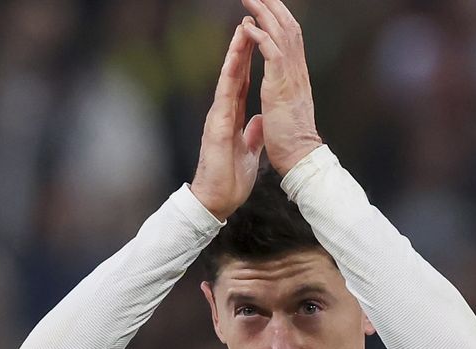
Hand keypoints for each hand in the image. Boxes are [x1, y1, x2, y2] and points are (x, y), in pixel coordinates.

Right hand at [190, 19, 265, 220]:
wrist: (216, 200)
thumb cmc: (229, 180)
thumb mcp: (248, 153)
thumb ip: (252, 134)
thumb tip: (258, 121)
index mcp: (232, 117)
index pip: (242, 82)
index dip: (248, 59)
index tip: (255, 37)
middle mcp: (223, 112)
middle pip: (235, 73)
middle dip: (242, 46)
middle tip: (248, 20)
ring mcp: (218, 117)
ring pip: (228, 78)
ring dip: (234, 53)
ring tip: (241, 29)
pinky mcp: (217, 126)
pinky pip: (224, 97)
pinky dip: (229, 76)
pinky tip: (233, 60)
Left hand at [240, 0, 321, 175]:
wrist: (300, 157)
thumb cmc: (291, 142)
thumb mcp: (283, 116)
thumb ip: (277, 102)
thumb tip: (269, 105)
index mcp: (294, 77)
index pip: (289, 38)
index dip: (278, 19)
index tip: (266, 4)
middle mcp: (296, 71)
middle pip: (287, 27)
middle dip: (272, 5)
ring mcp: (290, 77)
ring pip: (280, 34)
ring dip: (264, 13)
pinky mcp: (281, 86)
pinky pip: (272, 54)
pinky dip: (260, 37)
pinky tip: (247, 26)